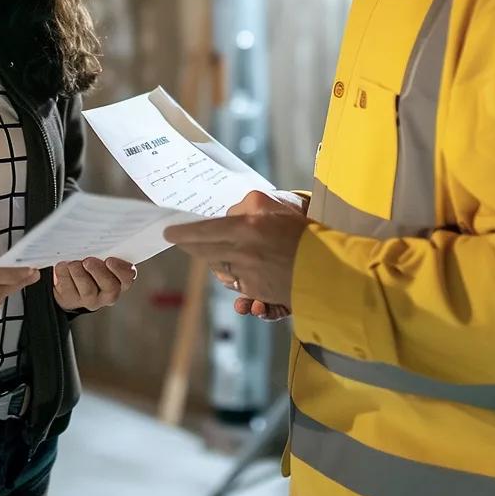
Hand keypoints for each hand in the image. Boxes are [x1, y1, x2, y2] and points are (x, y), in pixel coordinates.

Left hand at [53, 257, 136, 311]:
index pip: (128, 277)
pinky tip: (62, 266)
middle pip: (110, 287)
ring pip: (88, 290)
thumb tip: (97, 237)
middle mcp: (108, 293)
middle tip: (88, 261)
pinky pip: (69, 289)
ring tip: (72, 264)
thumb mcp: (100, 255)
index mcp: (120, 279)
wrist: (69, 278)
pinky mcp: (72, 300)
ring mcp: (91, 299)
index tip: (109, 260)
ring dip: (79, 274)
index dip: (120, 270)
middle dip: (98, 272)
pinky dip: (64, 275)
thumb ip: (104, 250)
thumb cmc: (90, 261)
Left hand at [164, 190, 309, 308]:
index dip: (182, 232)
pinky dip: (229, 272)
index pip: (202, 231)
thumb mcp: (271, 205)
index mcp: (245, 228)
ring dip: (209, 258)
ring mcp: (248, 274)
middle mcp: (241, 253)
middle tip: (180, 239)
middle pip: (203, 251)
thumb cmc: (300, 231)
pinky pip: (232, 281)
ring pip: (216, 266)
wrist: (326, 267)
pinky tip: (233, 264)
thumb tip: (226, 216)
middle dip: (189, 245)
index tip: (168, 231)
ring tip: (207, 249)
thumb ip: (245, 207)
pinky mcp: (255, 290)